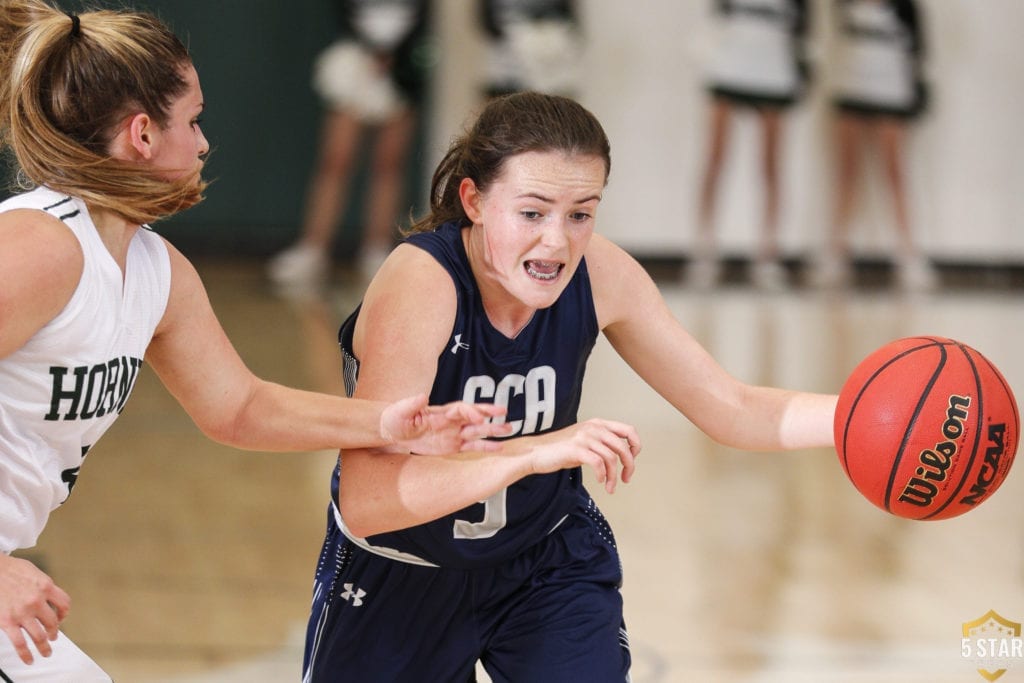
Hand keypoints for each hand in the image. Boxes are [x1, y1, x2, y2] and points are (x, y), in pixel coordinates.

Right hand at [0, 554, 69, 664]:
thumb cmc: (9, 570)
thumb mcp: (34, 572)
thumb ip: (43, 585)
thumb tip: (49, 594)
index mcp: (46, 586)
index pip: (64, 603)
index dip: (64, 613)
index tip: (61, 618)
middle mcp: (36, 600)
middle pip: (53, 622)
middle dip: (54, 632)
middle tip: (53, 637)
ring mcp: (22, 613)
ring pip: (40, 636)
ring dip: (44, 646)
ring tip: (46, 652)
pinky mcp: (8, 622)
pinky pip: (20, 643)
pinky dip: (26, 654)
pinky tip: (29, 658)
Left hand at [381, 395, 511, 454]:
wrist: (393, 432)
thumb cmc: (396, 417)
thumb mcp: (401, 409)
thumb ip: (412, 404)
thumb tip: (422, 396)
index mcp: (441, 411)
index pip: (460, 409)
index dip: (471, 412)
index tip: (480, 417)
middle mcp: (451, 421)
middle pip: (474, 416)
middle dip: (489, 414)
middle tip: (505, 413)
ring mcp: (453, 433)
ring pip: (477, 431)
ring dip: (492, 430)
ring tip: (509, 429)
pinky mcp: (452, 446)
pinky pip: (472, 447)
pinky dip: (485, 447)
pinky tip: (499, 448)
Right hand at [524, 418, 640, 493]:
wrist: (536, 452)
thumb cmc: (559, 450)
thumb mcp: (585, 441)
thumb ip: (602, 443)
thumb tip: (620, 455)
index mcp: (598, 424)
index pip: (629, 430)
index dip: (636, 446)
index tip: (633, 460)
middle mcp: (593, 428)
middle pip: (623, 447)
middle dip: (629, 465)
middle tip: (626, 478)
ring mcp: (584, 437)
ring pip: (611, 457)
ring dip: (614, 476)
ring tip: (610, 486)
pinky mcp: (576, 449)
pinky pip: (598, 463)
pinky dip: (602, 475)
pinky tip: (600, 481)